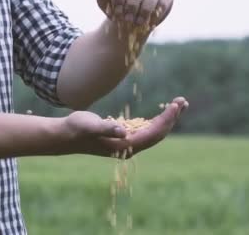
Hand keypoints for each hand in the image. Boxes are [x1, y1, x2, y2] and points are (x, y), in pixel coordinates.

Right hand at [57, 96, 187, 156]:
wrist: (65, 136)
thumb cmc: (76, 129)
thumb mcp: (89, 125)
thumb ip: (106, 128)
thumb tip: (122, 131)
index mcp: (125, 146)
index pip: (153, 133)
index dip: (166, 119)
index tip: (175, 105)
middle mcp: (129, 147)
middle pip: (158, 134)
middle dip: (172, 118)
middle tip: (183, 101)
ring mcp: (128, 143)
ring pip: (154, 132)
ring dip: (167, 119)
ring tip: (179, 104)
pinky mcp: (124, 138)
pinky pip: (147, 130)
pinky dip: (157, 120)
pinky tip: (163, 113)